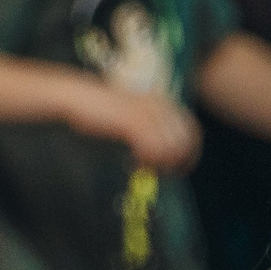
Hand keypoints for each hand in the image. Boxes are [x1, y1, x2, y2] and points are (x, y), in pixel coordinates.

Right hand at [71, 85, 200, 172]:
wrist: (78, 97)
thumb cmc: (102, 110)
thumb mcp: (133, 116)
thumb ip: (152, 130)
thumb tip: (167, 155)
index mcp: (162, 102)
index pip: (192, 130)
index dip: (191, 153)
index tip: (180, 169)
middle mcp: (159, 105)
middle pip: (185, 142)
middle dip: (176, 163)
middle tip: (161, 172)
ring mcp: (146, 112)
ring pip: (171, 148)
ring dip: (159, 163)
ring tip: (143, 165)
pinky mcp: (132, 121)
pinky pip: (153, 149)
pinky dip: (146, 160)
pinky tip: (133, 161)